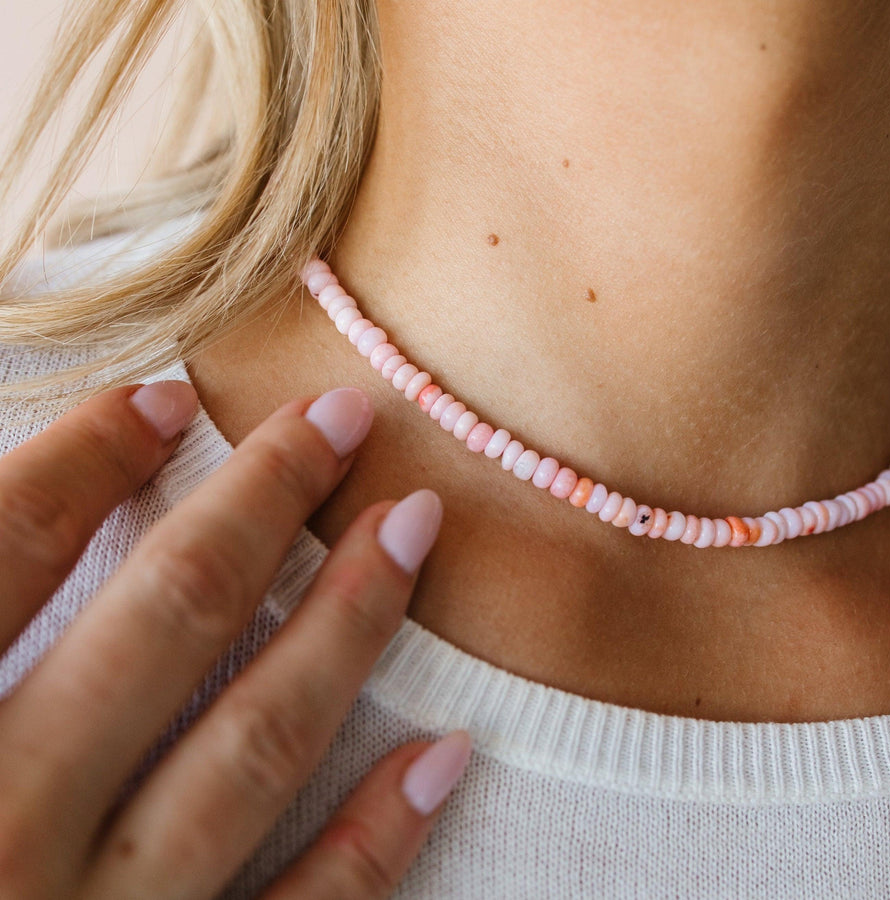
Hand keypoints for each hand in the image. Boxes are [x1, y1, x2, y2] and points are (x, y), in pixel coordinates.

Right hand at [0, 381, 469, 897]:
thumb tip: (34, 516)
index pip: (2, 551)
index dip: (87, 458)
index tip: (169, 394)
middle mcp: (2, 837)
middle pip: (162, 618)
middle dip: (262, 502)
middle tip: (344, 416)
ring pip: (250, 742)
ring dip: (346, 623)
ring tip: (415, 526)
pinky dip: (374, 840)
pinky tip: (444, 753)